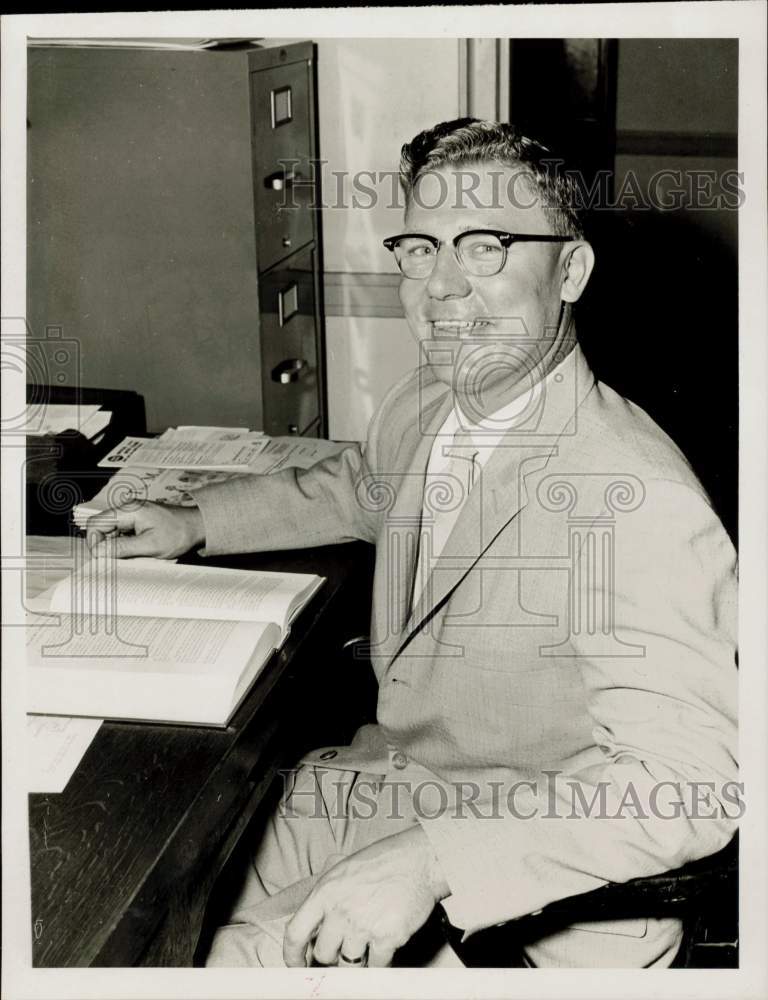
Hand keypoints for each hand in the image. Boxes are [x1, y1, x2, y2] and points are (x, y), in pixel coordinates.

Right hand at [85, 501, 204, 558]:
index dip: (94, 542)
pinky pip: (121, 533)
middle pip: (101, 528)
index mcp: (129, 510)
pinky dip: (124, 545)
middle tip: (118, 562)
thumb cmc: (179, 533)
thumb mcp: (150, 545)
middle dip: (105, 546)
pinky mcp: (137, 521)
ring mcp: (131, 514)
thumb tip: (98, 552)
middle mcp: (127, 509)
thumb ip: (122, 548)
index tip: (102, 558)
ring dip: (116, 547)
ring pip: (110, 532)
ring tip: (132, 556)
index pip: (96, 524)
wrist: (198, 527)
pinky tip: (137, 552)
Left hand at [283, 825, 448, 967]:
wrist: (419, 861)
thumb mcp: (344, 870)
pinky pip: (375, 966)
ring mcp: (362, 925)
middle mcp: (340, 910)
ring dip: (356, 961)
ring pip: (348, 965)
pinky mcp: (386, 937)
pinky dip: (379, 963)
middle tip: (343, 951)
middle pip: (323, 954)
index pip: (295, 932)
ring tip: (366, 946)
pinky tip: (383, 948)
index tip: (297, 964)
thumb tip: (316, 927)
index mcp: (325, 891)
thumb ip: (327, 898)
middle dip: (332, 957)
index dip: (292, 955)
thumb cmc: (384, 862)